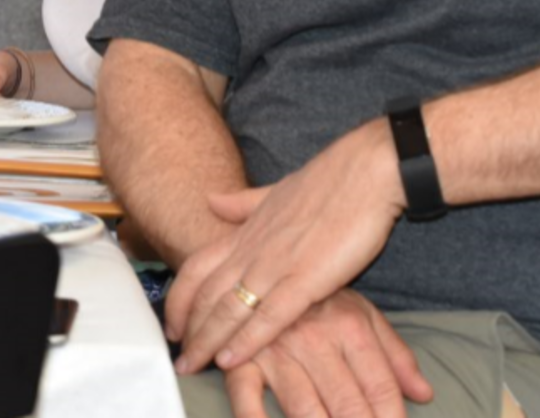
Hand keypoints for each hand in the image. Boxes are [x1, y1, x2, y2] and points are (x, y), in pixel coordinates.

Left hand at [166, 121, 405, 374]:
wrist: (367, 172)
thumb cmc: (329, 183)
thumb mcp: (276, 192)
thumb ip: (243, 203)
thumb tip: (210, 200)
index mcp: (246, 231)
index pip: (197, 267)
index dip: (181, 297)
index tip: (172, 323)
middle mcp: (252, 249)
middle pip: (205, 294)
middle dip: (189, 329)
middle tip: (179, 358)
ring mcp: (276, 264)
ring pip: (228, 308)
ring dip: (208, 340)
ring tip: (194, 366)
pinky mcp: (306, 279)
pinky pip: (269, 316)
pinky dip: (247, 339)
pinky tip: (231, 359)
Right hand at [214, 290, 431, 417]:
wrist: (260, 251)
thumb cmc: (316, 293)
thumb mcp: (362, 313)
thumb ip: (395, 356)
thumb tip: (425, 395)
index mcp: (348, 325)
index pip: (381, 388)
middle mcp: (314, 338)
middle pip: (349, 405)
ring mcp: (276, 349)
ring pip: (305, 408)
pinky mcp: (241, 357)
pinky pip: (246, 397)